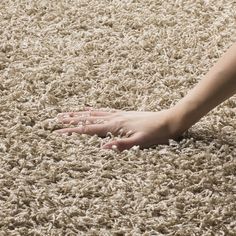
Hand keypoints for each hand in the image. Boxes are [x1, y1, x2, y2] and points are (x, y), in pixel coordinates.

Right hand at [54, 107, 181, 151]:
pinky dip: (95, 110)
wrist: (167, 121)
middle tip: (57, 118)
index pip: (89, 129)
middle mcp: (114, 118)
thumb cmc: (155, 133)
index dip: (73, 131)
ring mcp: (119, 115)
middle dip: (71, 119)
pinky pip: (105, 110)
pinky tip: (92, 109)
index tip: (58, 132)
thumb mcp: (140, 142)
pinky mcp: (124, 114)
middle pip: (88, 118)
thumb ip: (122, 145)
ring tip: (69, 112)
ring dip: (80, 113)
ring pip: (94, 113)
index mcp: (115, 126)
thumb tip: (103, 148)